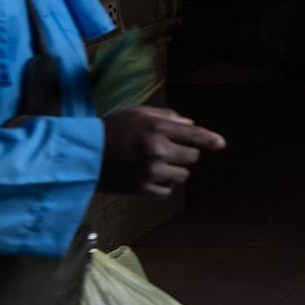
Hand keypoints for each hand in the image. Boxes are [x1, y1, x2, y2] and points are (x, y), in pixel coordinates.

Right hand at [100, 106, 226, 196]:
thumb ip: (166, 117)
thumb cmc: (111, 129)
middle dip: (184, 153)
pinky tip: (150, 176)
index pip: (194, 135)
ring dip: (175, 171)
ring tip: (157, 164)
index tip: (221, 144)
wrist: (83, 154)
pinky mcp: (143, 189)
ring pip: (183, 175)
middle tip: (167, 150)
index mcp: (157, 128)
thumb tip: (191, 124)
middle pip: (192, 157)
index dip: (211, 140)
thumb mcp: (137, 114)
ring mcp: (151, 172)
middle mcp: (157, 150)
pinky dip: (164, 184)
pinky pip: (167, 191)